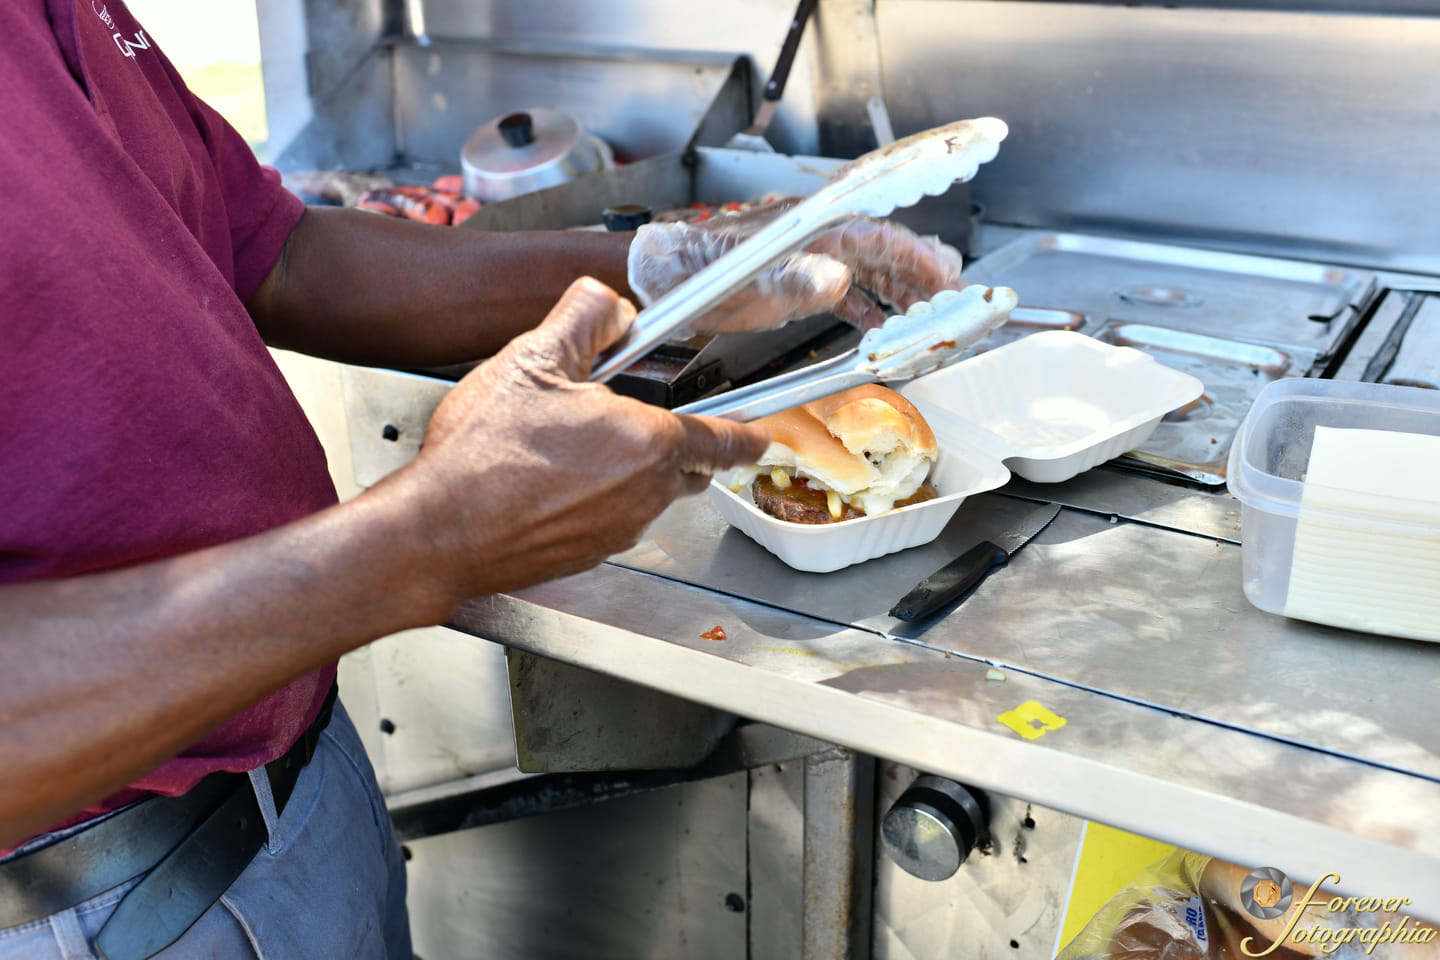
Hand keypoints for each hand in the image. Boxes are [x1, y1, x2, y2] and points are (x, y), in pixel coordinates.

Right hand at [395, 277, 770, 599]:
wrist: (437, 532)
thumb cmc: (483, 457)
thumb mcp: (533, 359)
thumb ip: (584, 318)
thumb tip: (609, 303)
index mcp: (647, 443)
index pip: (722, 439)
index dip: (745, 434)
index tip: (758, 433)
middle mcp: (643, 494)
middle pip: (685, 469)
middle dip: (674, 445)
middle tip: (629, 419)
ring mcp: (617, 531)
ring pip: (647, 496)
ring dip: (627, 472)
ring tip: (571, 446)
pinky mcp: (586, 555)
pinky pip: (610, 521)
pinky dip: (594, 500)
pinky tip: (548, 481)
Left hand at [627, 199, 964, 333]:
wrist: (660, 276)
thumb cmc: (697, 275)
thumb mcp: (748, 282)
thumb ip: (795, 280)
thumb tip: (840, 280)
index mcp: (812, 229)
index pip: (880, 236)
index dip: (918, 257)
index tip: (948, 276)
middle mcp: (815, 238)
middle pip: (882, 251)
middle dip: (920, 276)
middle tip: (952, 301)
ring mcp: (806, 257)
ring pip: (867, 271)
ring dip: (898, 294)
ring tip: (927, 316)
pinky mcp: (795, 278)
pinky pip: (844, 291)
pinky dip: (866, 308)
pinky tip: (880, 327)